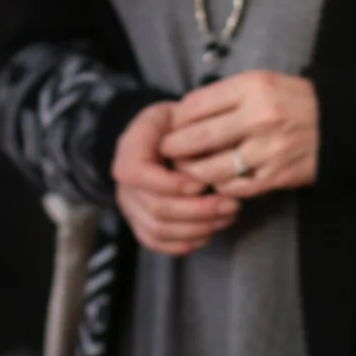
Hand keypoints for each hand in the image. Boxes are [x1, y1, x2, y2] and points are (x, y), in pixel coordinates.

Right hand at [113, 100, 239, 256]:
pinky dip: (184, 243)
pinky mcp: (140, 223)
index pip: (139, 174)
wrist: (161, 136)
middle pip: (156, 208)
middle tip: (232, 205)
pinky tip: (209, 232)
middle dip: (198, 211)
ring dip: (197, 228)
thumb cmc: (177, 123)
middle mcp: (124, 182)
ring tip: (227, 217)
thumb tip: (204, 155)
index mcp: (130, 149)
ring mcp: (130, 206)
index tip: (202, 183)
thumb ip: (191, 130)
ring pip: (159, 230)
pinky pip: (156, 242)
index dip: (171, 184)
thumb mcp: (182, 113)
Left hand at [160, 70, 319, 198]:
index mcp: (253, 88)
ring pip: (213, 168)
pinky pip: (235, 187)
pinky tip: (213, 181)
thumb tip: (185, 114)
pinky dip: (219, 186)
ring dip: (192, 171)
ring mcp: (268, 150)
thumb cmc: (294, 99)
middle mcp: (259, 118)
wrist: (341, 123)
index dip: (178, 118)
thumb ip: (225, 95)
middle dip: (175, 147)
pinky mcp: (276, 176)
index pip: (199, 104)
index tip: (170, 125)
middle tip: (165, 151)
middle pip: (200, 137)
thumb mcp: (261, 82)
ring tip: (184, 169)